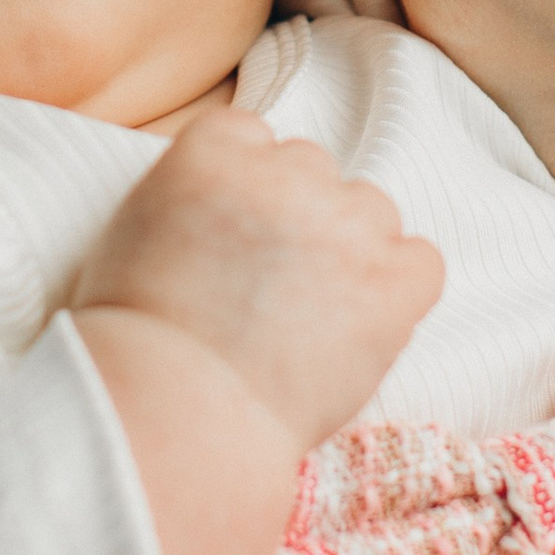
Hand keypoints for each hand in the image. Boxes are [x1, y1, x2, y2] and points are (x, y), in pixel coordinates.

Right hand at [70, 111, 441, 554]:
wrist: (176, 416)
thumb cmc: (133, 346)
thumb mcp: (133, 235)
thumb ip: (194, 195)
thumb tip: (234, 201)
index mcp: (213, 150)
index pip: (252, 137)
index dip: (245, 191)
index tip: (233, 239)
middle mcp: (285, 174)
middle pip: (312, 170)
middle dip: (298, 218)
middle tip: (269, 288)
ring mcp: (346, 226)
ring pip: (371, 210)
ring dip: (351, 251)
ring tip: (309, 318)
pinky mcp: (393, 283)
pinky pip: (421, 261)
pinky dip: (400, 290)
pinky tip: (362, 328)